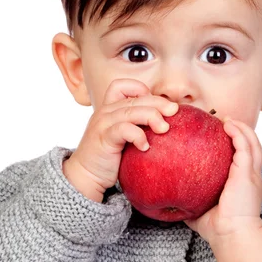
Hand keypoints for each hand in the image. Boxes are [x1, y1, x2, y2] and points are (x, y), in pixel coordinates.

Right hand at [65, 79, 178, 197]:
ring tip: (164, 129)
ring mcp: (103, 124)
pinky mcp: (103, 138)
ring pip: (131, 111)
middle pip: (136, 98)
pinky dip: (138, 135)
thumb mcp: (124, 136)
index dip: (141, 89)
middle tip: (174, 111)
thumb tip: (167, 122)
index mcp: (110, 108)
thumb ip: (138, 125)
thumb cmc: (110, 157)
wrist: (87, 176)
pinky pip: (124, 129)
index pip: (123, 85)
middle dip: (158, 103)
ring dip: (152, 117)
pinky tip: (145, 146)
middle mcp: (105, 112)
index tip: (156, 105)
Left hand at [183, 117, 261, 243]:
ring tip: (227, 119)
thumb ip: (187, 201)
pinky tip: (228, 125)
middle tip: (224, 122)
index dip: (236, 145)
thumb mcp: (200, 210)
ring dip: (241, 128)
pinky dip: (238, 133)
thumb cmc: (217, 229)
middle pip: (251, 146)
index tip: (221, 135)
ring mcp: (251, 174)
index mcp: (243, 184)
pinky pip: (245, 146)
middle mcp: (251, 176)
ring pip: (252, 142)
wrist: (232, 237)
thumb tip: (166, 200)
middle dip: (241, 131)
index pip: (243, 159)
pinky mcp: (247, 173)